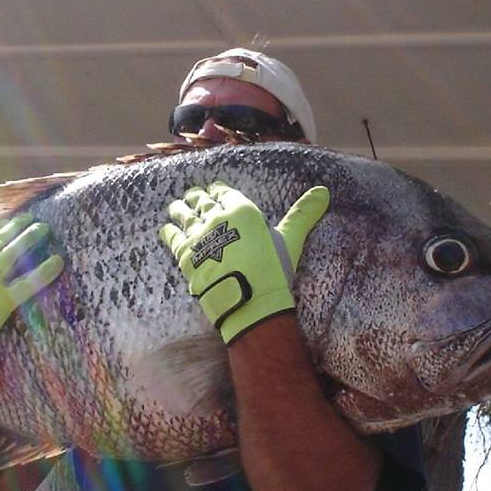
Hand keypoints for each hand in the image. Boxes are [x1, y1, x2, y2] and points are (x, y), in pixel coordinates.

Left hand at [159, 182, 328, 343]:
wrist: (250, 301)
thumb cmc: (274, 270)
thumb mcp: (291, 239)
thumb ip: (303, 214)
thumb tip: (324, 191)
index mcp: (241, 210)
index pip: (224, 192)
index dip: (218, 190)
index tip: (213, 189)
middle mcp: (216, 218)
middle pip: (201, 202)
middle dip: (196, 197)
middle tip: (191, 196)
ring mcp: (198, 236)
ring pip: (184, 216)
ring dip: (179, 209)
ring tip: (174, 206)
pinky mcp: (185, 256)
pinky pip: (173, 238)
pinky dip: (168, 232)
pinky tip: (166, 229)